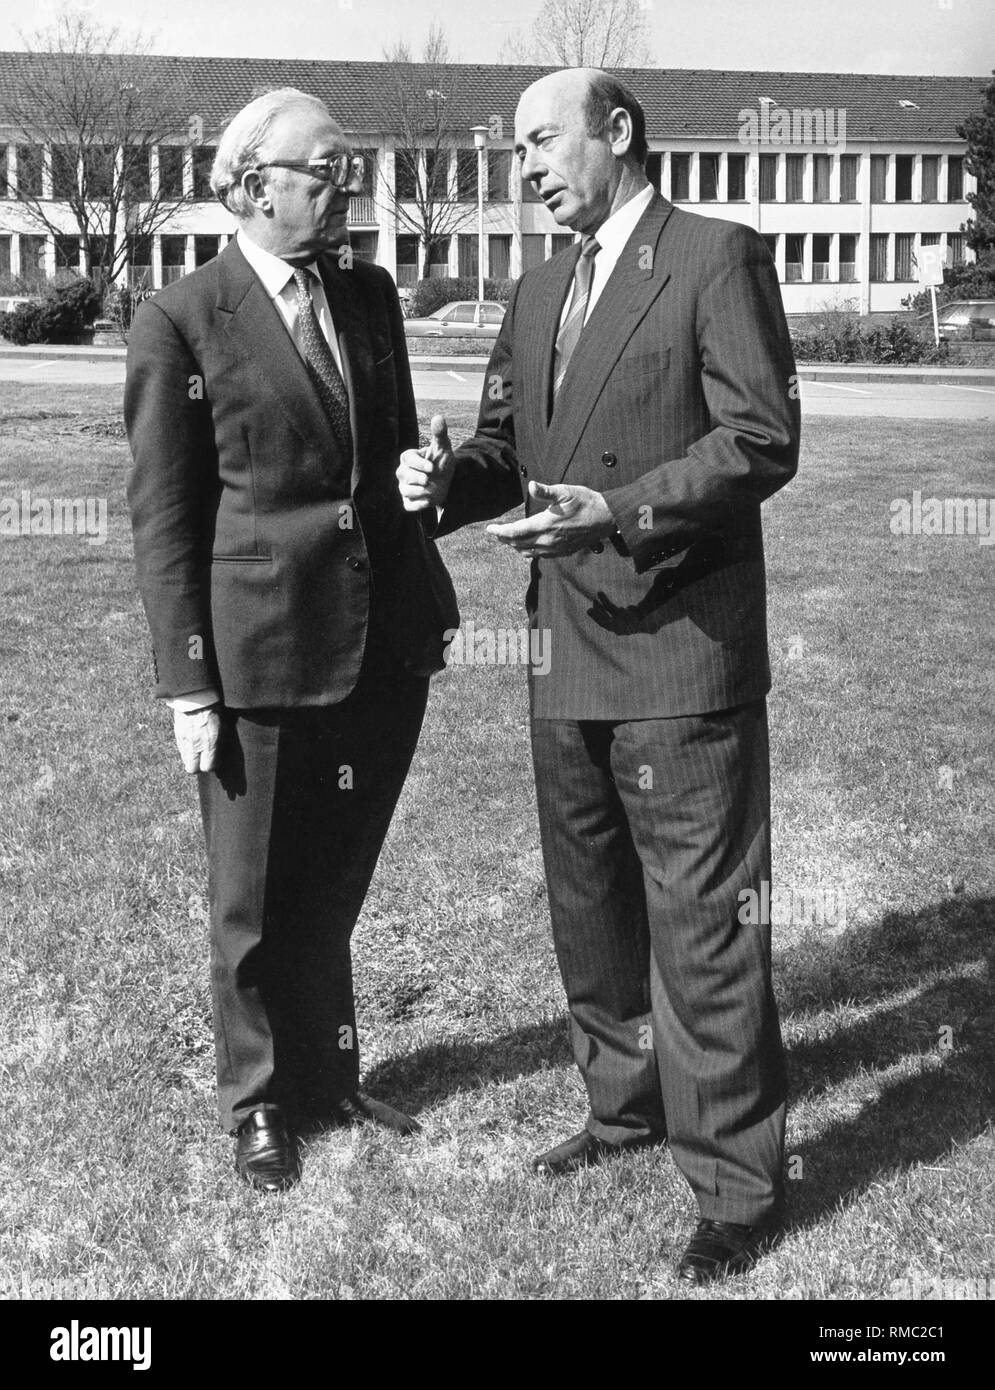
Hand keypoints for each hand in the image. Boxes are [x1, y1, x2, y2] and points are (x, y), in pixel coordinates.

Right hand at [173, 705, 220, 773]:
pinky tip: (191, 742)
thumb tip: (218, 755)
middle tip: (203, 760)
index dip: (211, 766)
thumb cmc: (215, 710)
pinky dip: (185, 748)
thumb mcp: (224, 728)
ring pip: (185, 759)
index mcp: (210, 744)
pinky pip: (180, 748)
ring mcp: (185, 740)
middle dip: (198, 767)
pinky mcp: (177, 733)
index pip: (208, 767)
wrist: (198, 696)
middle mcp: (196, 745)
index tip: (214, 762)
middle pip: (191, 769)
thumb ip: (220, 744)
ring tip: (197, 750)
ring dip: (191, 757)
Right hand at [397, 414, 455, 512]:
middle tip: (428, 479)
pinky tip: (428, 501)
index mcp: (409, 458)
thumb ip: (440, 434)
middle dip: (417, 477)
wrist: (447, 483)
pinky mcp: (409, 502)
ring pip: (405, 490)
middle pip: (403, 474)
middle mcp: (403, 472)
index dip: (418, 464)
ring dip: (418, 491)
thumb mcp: (443, 449)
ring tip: (429, 489)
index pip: (407, 459)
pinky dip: (418, 505)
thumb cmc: (441, 462)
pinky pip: (409, 505)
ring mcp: (405, 488)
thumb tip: (439, 417)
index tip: (431, 467)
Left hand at [486, 481, 614, 556]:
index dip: (500, 531)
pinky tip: (527, 545)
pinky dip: (528, 551)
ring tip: (508, 539)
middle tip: (496, 532)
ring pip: (527, 551)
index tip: (489, 529)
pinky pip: (539, 555)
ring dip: (515, 546)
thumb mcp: (566, 491)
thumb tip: (530, 485)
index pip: (515, 532)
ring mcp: (555, 549)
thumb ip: (546, 492)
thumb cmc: (586, 502)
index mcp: (546, 525)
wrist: (606, 518)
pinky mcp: (562, 552)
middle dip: (504, 538)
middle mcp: (548, 540)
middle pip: (518, 544)